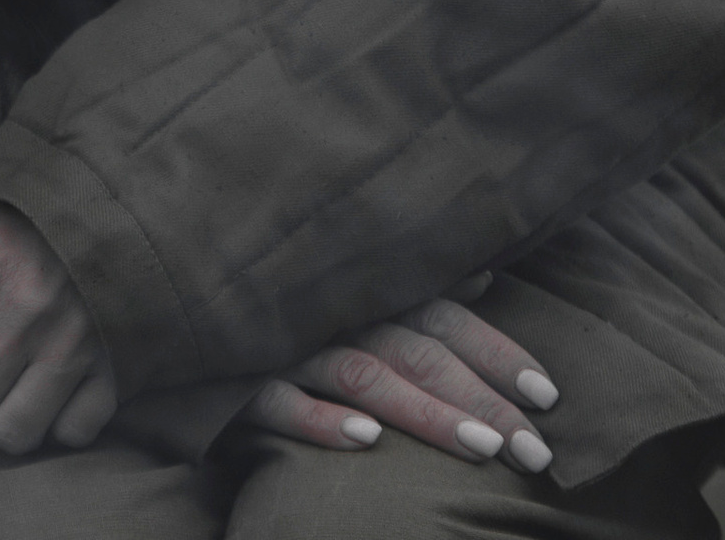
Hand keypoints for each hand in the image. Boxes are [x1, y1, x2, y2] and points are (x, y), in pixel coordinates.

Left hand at [0, 203, 117, 457]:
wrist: (117, 201)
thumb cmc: (29, 223)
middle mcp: (28, 311)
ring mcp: (76, 343)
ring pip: (12, 436)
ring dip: (4, 421)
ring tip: (10, 388)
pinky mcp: (117, 367)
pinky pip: (72, 434)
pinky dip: (61, 422)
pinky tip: (57, 388)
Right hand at [245, 296, 559, 469]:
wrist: (176, 305)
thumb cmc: (278, 304)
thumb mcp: (348, 286)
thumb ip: (416, 282)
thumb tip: (483, 274)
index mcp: (365, 291)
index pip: (443, 318)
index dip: (495, 352)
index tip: (548, 396)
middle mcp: (335, 312)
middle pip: (419, 353)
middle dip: (482, 401)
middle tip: (536, 450)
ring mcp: (287, 345)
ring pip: (367, 377)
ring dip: (426, 413)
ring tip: (482, 450)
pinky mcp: (238, 380)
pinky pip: (281, 401)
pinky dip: (324, 419)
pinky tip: (368, 444)